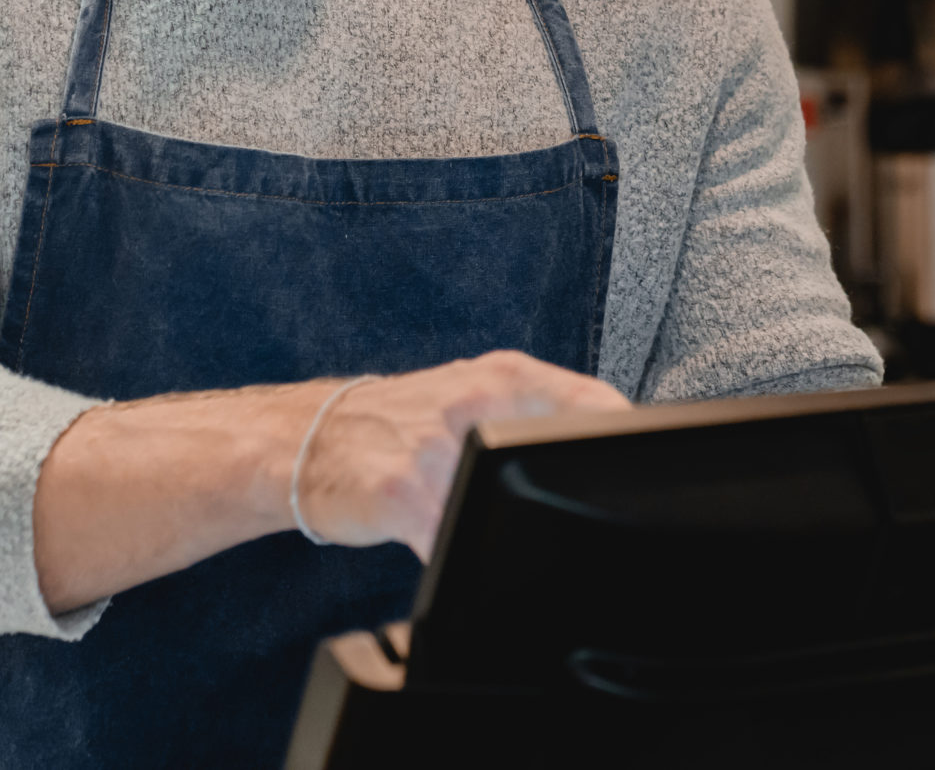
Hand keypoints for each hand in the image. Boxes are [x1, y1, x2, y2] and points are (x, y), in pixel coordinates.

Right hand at [291, 351, 628, 554]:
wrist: (308, 439)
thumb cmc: (397, 422)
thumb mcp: (472, 394)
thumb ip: (536, 411)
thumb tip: (606, 437)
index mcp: (504, 376)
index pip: (593, 403)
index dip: (617, 446)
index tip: (627, 477)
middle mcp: (473, 402)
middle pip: (552, 459)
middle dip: (562, 497)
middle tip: (566, 519)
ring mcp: (436, 448)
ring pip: (499, 505)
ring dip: (507, 534)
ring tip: (496, 536)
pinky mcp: (402, 494)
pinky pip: (451, 540)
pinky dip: (460, 559)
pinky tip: (454, 556)